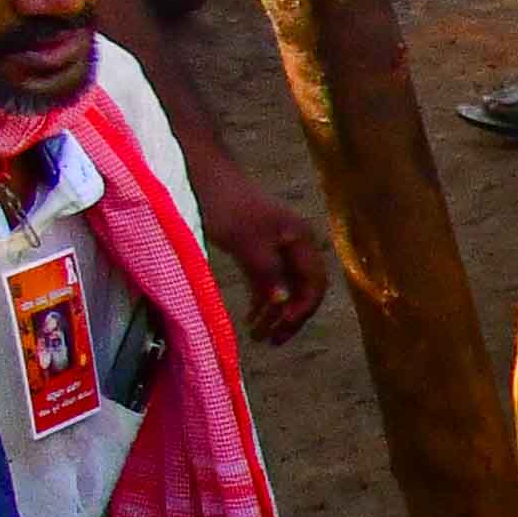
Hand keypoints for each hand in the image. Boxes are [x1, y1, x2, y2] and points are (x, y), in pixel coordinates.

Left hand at [197, 161, 332, 340]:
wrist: (203, 176)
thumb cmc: (227, 206)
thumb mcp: (247, 243)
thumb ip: (268, 273)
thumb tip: (283, 304)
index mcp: (301, 240)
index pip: (314, 283)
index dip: (302, 308)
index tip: (282, 327)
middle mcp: (295, 245)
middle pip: (303, 289)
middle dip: (289, 316)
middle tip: (272, 340)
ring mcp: (276, 247)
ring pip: (284, 287)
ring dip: (274, 312)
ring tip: (258, 334)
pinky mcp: (257, 248)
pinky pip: (267, 281)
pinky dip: (262, 299)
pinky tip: (252, 316)